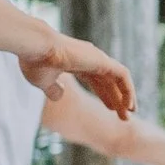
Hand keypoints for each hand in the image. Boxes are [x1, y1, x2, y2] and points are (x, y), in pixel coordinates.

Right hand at [16, 35, 133, 118]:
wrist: (35, 47)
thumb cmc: (35, 62)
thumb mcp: (43, 82)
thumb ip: (52, 89)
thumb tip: (59, 95)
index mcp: (76, 63)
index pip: (96, 80)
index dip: (104, 94)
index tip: (111, 109)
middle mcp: (89, 58)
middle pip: (109, 82)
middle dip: (116, 99)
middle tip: (124, 117)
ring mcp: (97, 58)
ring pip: (118, 79)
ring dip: (125, 97)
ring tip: (129, 114)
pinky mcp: (102, 60)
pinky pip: (122, 76)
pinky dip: (128, 90)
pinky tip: (128, 104)